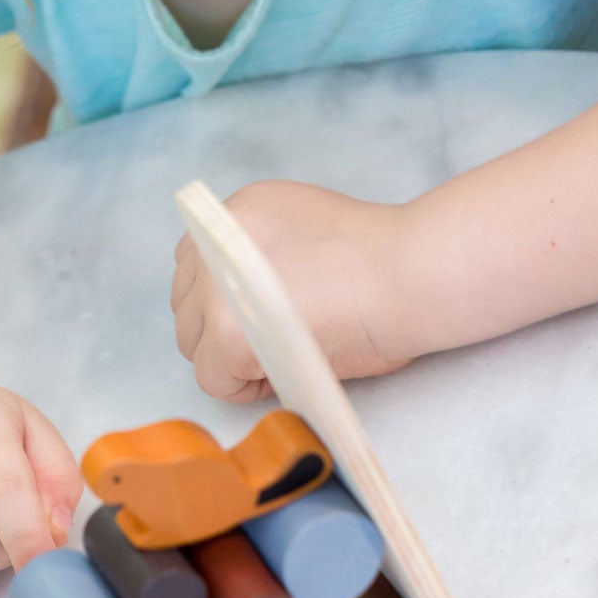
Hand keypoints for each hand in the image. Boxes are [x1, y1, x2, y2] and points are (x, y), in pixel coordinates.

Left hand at [171, 179, 416, 402]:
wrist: (410, 273)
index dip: (225, 297)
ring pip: (193, 341)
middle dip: (223, 329)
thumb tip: (246, 300)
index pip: (196, 261)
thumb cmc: (382, 261)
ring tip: (282, 357)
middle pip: (187, 302)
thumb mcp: (306, 232)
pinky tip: (282, 373)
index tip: (258, 314)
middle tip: (273, 342)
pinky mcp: (226, 332)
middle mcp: (217, 238)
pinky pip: (211, 376)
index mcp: (237, 210)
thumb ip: (265, 253)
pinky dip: (242, 386)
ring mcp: (215, 285)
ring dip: (231, 357)